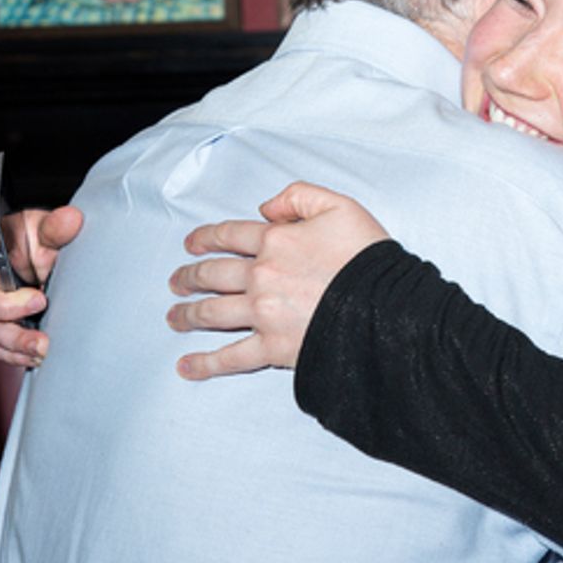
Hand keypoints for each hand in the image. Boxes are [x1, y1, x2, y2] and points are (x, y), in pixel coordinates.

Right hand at [0, 205, 82, 366]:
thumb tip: (71, 219)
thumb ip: (58, 229)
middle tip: (39, 302)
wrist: (53, 275)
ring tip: (42, 344)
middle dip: (4, 306)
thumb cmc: (44, 250)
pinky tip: (38, 355)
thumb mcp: (52, 236)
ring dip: (15, 339)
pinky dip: (18, 354)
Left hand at [167, 181, 388, 379]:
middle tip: (178, 281)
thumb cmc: (368, 259)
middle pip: (213, 274)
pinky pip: (230, 357)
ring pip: (212, 313)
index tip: (192, 243)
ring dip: (187, 314)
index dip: (206, 237)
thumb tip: (266, 209)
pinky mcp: (272, 347)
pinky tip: (186, 366)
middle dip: (189, 276)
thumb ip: (300, 196)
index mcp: (277, 240)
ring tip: (174, 317)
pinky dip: (205, 363)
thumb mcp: (341, 206)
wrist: (388, 307)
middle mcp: (262, 275)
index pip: (230, 235)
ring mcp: (264, 313)